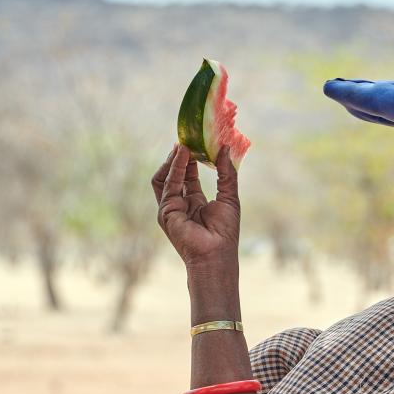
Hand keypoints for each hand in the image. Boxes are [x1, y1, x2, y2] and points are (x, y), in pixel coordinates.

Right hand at [151, 143, 239, 271]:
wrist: (216, 254)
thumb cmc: (225, 232)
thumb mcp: (229, 197)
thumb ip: (226, 173)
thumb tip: (225, 148)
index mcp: (195, 203)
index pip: (188, 176)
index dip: (191, 160)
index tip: (197, 143)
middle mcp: (181, 204)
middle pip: (174, 175)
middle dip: (179, 157)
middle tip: (187, 140)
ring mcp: (171, 208)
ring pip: (165, 178)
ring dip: (174, 160)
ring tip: (184, 145)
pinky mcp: (166, 210)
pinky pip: (168, 184)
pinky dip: (175, 168)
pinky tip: (184, 155)